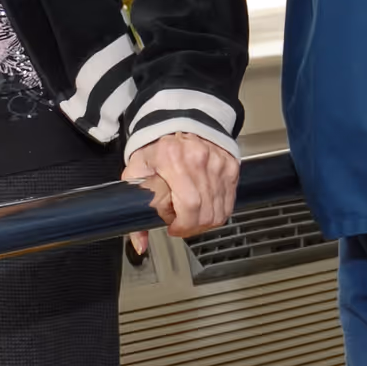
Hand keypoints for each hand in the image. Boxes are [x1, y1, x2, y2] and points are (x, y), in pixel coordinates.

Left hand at [124, 130, 239, 249]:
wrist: (178, 121)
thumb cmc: (156, 147)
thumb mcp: (136, 171)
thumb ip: (135, 207)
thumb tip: (140, 244)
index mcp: (175, 159)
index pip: (190, 204)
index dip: (184, 225)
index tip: (174, 228)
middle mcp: (201, 160)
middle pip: (207, 212)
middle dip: (193, 228)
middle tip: (181, 226)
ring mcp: (219, 164)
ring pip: (221, 211)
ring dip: (206, 222)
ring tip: (192, 217)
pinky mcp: (231, 167)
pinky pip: (229, 202)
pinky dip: (218, 212)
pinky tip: (205, 208)